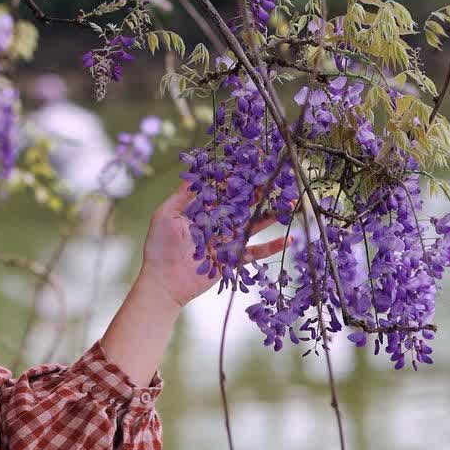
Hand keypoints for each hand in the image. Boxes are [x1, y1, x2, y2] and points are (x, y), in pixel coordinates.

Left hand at [140, 178, 292, 308]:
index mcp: (201, 211)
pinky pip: (255, 251)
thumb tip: (197, 172)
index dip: (237, 180)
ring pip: (252, 225)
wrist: (163, 282)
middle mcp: (216, 224)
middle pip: (241, 206)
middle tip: (278, 180)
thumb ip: (183, 195)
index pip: (222, 192)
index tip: (252, 167)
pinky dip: (272, 246)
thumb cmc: (160, 247)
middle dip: (259, 194)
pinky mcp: (233, 260)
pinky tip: (289, 238)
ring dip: (271, 215)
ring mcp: (226, 241)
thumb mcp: (167, 214)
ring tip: (289, 204)